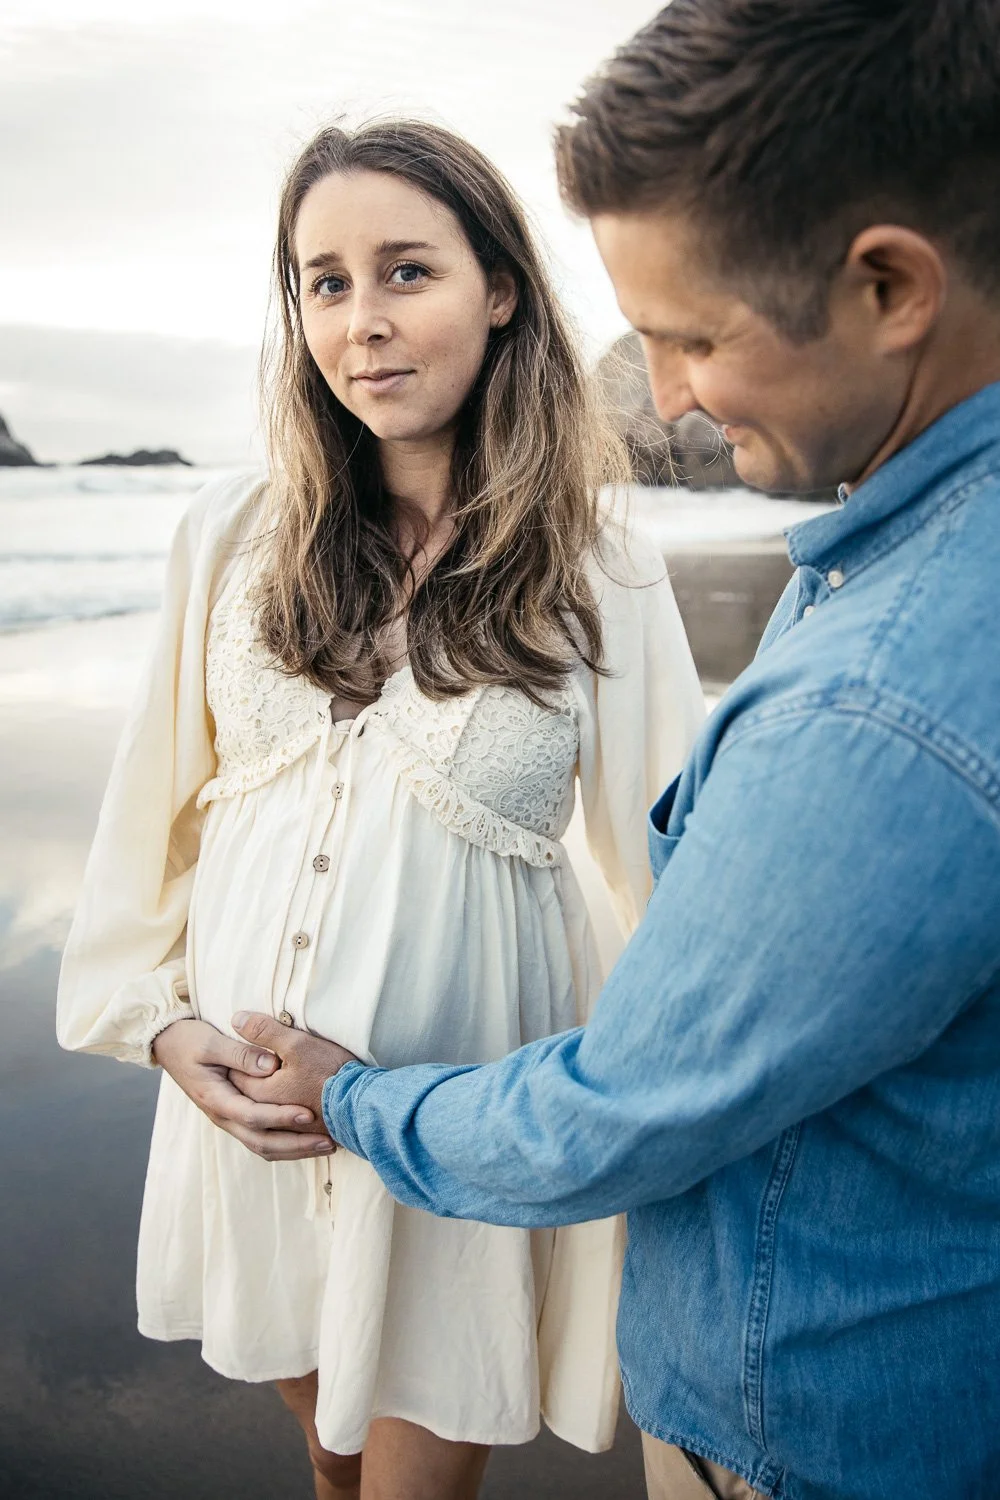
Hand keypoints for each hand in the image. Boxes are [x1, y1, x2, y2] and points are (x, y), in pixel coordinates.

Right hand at [152, 1017, 334, 1161]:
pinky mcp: (235, 1116)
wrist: (168, 1045)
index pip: (252, 1115)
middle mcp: (222, 1115)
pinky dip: (285, 1144)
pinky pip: (260, 1138)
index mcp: (216, 1098)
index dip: (281, 1117)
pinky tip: (307, 1141)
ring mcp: (228, 1119)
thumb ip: (241, 1053)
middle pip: (261, 1142)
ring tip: (326, 1145)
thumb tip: (271, 1065)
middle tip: (329, 1141)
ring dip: (294, 1149)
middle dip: (296, 1145)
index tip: (308, 1114)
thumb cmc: (190, 1039)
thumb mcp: (212, 1042)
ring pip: (262, 1146)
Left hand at [230, 1012, 360, 1136]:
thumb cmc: (329, 1072)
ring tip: (263, 1089)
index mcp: (260, 1094)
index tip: (234, 1048)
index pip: (235, 1075)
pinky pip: (284, 1130)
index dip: (234, 1060)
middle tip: (241, 1066)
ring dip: (260, 1104)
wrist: (363, 1105)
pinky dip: (279, 1121)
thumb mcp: (296, 1044)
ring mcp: (287, 1129)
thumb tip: (236, 1019)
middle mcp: (268, 1116)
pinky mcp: (305, 1135)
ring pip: (264, 1116)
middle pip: (246, 1097)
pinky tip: (287, 1112)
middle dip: (243, 1082)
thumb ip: (264, 1032)